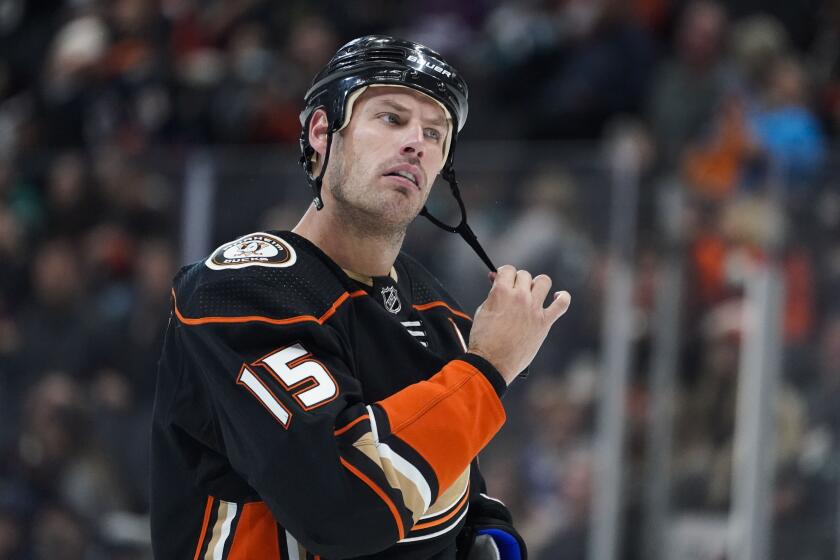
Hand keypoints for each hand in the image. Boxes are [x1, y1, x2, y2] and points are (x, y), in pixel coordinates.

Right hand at [467, 265, 570, 384]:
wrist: (492, 363)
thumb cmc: (483, 339)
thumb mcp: (483, 311)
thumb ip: (493, 295)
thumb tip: (497, 281)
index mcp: (501, 293)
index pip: (508, 269)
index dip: (504, 274)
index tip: (502, 281)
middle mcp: (519, 297)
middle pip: (525, 275)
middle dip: (518, 281)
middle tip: (513, 293)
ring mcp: (534, 309)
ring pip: (543, 281)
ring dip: (537, 284)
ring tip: (532, 293)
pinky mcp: (544, 322)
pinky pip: (562, 304)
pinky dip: (562, 297)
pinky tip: (558, 296)